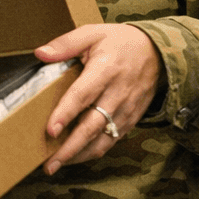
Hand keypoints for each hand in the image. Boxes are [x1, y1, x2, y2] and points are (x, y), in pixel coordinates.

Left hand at [34, 24, 161, 171]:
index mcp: (105, 70)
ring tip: (57, 165)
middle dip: (69, 147)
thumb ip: (65, 44)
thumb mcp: (93, 33)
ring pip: (102, 140)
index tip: (50, 130)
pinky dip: (93, 151)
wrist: (158, 52)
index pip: (82, 95)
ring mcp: (126, 110)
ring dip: (80, 155)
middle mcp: (117, 94)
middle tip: (49, 163)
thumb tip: (40, 53)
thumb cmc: (121, 42)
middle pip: (92, 126)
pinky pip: (112, 140)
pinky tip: (76, 156)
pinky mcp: (131, 119)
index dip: (66, 114)